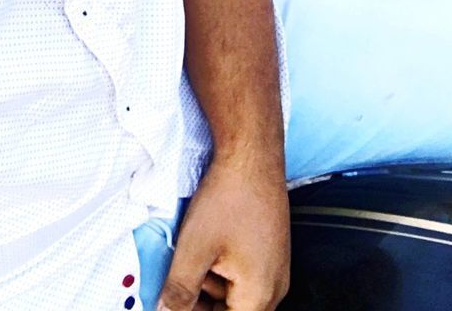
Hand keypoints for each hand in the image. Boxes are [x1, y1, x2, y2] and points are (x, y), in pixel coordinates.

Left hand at [157, 157, 289, 310]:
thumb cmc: (230, 198)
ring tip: (194, 250)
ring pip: (233, 292)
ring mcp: (273, 268)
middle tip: (181, 274)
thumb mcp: (194, 249)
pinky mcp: (268, 250)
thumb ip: (179, 291)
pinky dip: (219, 264)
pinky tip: (207, 241)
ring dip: (208, 281)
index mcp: (259, 296)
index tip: (178, 304)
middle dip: (201, 300)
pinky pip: (241, 272)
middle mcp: (273, 288)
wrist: (251, 156)